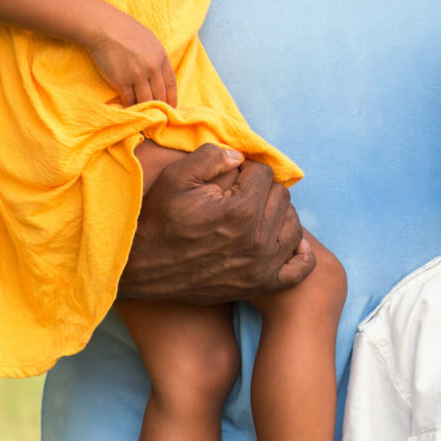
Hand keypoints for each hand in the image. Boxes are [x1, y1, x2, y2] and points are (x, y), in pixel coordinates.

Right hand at [86, 6, 177, 105]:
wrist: (104, 28)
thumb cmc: (125, 31)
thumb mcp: (150, 41)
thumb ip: (156, 56)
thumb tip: (159, 71)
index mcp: (161, 57)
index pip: (171, 83)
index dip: (172, 97)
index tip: (172, 107)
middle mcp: (152, 68)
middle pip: (160, 94)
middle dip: (161, 106)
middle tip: (159, 115)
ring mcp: (137, 75)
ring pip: (146, 99)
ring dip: (145, 107)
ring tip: (145, 113)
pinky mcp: (121, 81)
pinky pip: (129, 99)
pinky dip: (130, 105)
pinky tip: (129, 107)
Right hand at [118, 144, 313, 302]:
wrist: (140, 268)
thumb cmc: (158, 219)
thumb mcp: (175, 177)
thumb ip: (211, 156)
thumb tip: (241, 156)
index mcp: (241, 209)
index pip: (264, 173)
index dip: (246, 170)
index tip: (229, 179)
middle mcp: (257, 239)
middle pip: (281, 195)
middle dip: (262, 190)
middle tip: (238, 195)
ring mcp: (262, 265)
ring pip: (294, 224)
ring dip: (279, 214)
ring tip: (255, 213)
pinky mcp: (260, 284)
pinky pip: (300, 268)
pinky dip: (299, 253)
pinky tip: (283, 239)